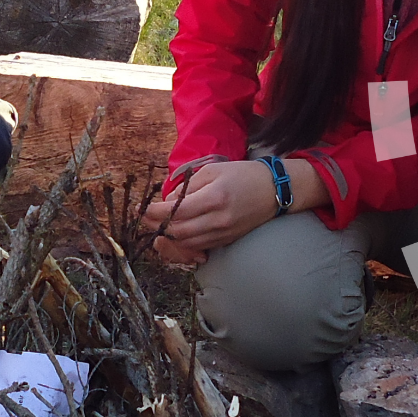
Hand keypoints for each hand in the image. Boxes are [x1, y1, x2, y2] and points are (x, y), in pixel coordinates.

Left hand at [144, 161, 277, 257]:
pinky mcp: (227, 240)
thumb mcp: (213, 170)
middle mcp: (218, 219)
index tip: (142, 208)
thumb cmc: (243, 174)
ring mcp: (223, 233)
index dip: (154, 212)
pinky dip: (184, 242)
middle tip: (146, 218)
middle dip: (157, 226)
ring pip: (187, 242)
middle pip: (178, 231)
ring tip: (158, 225)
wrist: (275, 190)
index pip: (176, 211)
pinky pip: (199, 246)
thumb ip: (188, 186)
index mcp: (214, 198)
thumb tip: (169, 201)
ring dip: (169, 236)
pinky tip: (176, 232)